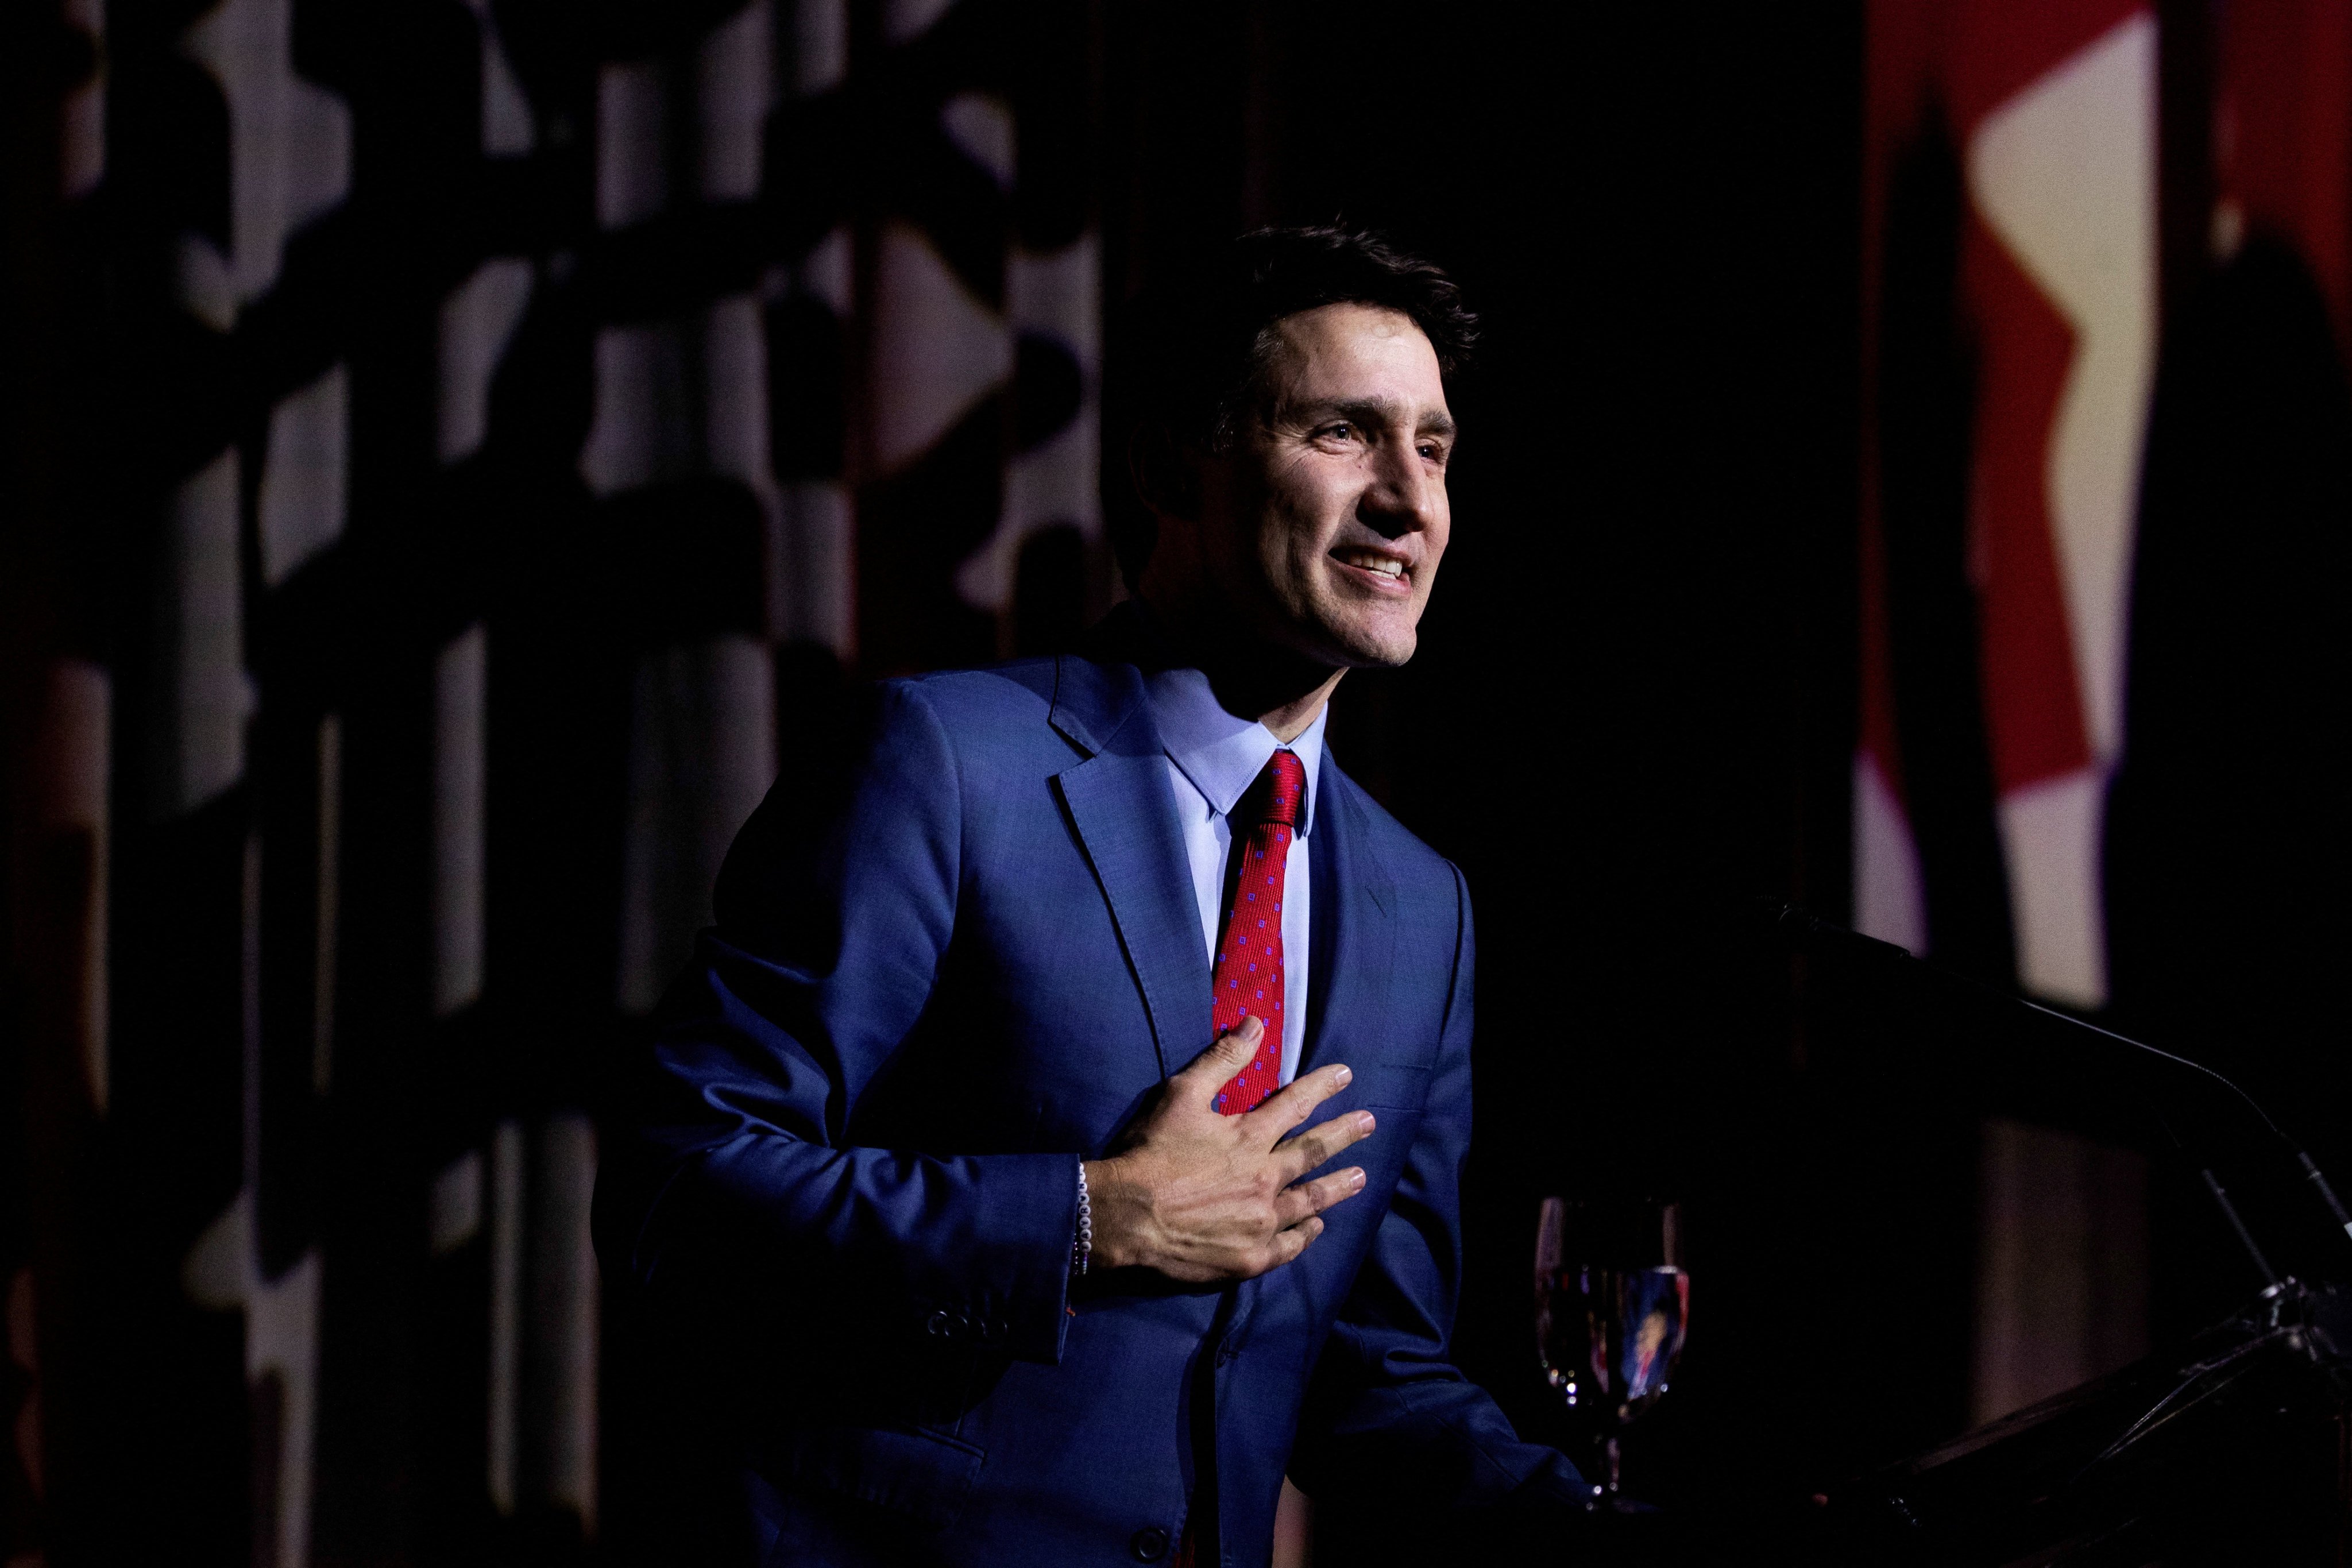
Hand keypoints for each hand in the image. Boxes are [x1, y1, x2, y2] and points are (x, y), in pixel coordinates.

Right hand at [1082, 1016, 1376, 1282]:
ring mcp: (1261, 1221)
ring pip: (1310, 1201)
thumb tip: (1255, 1026)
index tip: (1346, 1076)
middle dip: (1344, 1134)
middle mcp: (1265, 1179)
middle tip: (1370, 1124)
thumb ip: (1222, 1061)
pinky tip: (1316, 1227)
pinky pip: (1289, 1245)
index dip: (1323, 1086)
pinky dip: (1306, 1233)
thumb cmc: (1150, 1154)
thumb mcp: (1181, 1095)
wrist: (1125, 1218)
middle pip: (1314, 1152)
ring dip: (1337, 1187)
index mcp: (1250, 1138)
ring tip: (1360, 1178)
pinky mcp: (1250, 1257)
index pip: (1297, 1104)